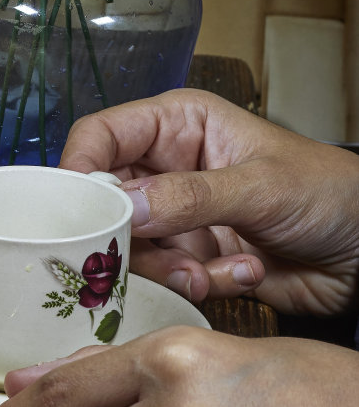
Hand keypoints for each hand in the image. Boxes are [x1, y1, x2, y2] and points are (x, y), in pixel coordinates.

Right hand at [60, 88, 358, 316]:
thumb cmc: (331, 192)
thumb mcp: (261, 186)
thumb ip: (191, 197)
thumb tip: (126, 210)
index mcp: (179, 125)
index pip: (101, 137)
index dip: (78, 171)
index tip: (75, 213)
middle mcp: (169, 167)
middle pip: (106, 201)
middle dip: (129, 236)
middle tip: (158, 255)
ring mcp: (180, 216)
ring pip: (133, 248)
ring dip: (170, 266)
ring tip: (210, 270)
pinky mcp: (194, 258)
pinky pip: (166, 278)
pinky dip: (199, 282)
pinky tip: (242, 273)